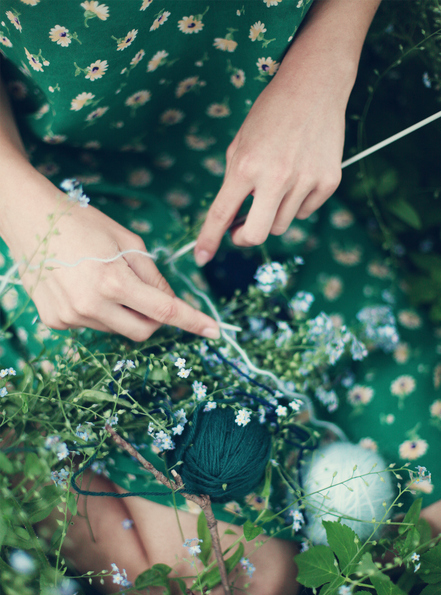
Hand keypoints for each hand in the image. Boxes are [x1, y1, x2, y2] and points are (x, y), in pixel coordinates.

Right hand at [4, 179, 219, 341]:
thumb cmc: (82, 223)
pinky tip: (83, 286)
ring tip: (104, 279)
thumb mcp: (128, 242)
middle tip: (147, 293)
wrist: (28, 219)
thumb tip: (171, 303)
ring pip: (117, 329)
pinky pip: (93, 325)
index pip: (165, 311)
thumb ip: (153, 277)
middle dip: (155, 318)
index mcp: (113, 282)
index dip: (193, 322)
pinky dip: (99, 311)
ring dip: (124, 312)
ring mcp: (71, 317)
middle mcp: (91, 305)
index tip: (215, 330)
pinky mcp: (55, 321)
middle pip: (144, 330)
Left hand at [193, 73, 344, 265]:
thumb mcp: (241, 143)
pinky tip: (299, 176)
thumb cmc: (271, 114)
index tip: (201, 257)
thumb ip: (236, 181)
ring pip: (281, 223)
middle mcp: (276, 178)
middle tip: (241, 230)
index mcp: (246, 165)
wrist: (314, 88)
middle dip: (244, 238)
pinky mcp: (328, 182)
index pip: (222, 213)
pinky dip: (298, 202)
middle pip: (256, 234)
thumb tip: (235, 219)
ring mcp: (305, 182)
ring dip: (272, 214)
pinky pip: (306, 210)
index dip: (209, 240)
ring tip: (275, 186)